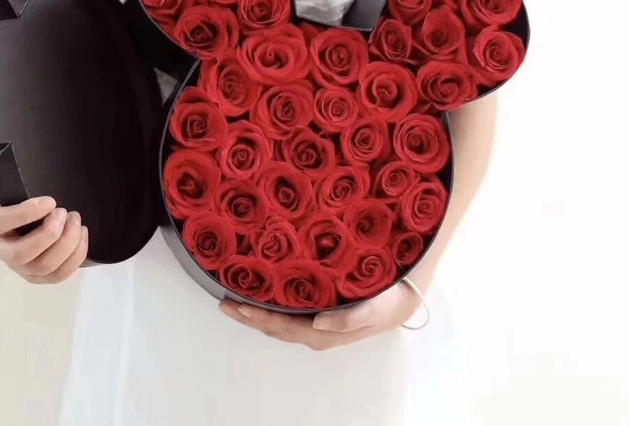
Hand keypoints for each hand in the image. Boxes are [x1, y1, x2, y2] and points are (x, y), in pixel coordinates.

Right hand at [0, 173, 87, 283]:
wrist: (45, 215)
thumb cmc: (26, 200)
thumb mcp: (12, 186)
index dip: (24, 214)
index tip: (50, 201)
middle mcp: (2, 250)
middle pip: (20, 254)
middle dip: (49, 234)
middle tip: (66, 213)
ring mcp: (21, 268)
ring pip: (43, 266)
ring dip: (67, 242)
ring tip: (77, 220)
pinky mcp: (40, 277)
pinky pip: (59, 275)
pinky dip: (76, 255)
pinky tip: (82, 234)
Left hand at [219, 280, 422, 350]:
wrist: (404, 298)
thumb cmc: (389, 301)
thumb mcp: (375, 309)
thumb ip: (349, 318)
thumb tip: (318, 322)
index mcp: (324, 332)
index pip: (282, 326)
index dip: (258, 317)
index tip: (236, 305)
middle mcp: (316, 331)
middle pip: (274, 326)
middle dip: (249, 316)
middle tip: (224, 302)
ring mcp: (317, 324)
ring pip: (279, 321)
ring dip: (256, 313)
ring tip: (234, 300)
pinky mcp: (320, 312)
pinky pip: (289, 313)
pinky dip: (271, 306)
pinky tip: (262, 296)